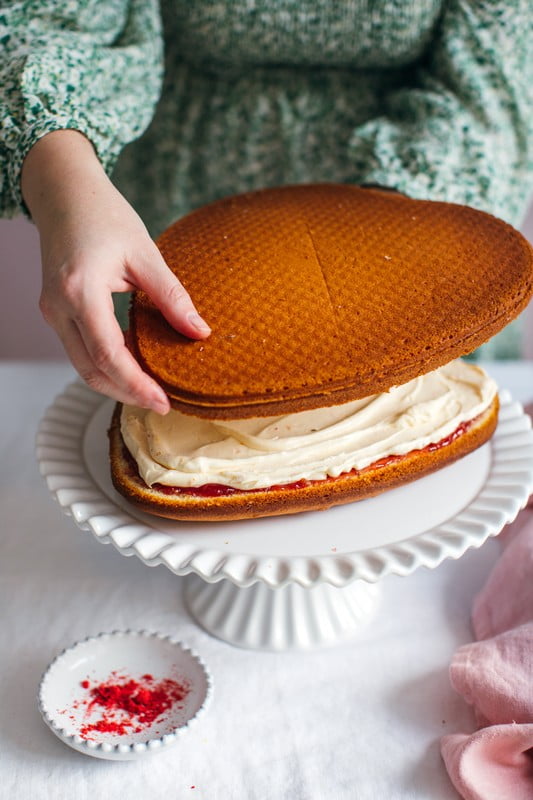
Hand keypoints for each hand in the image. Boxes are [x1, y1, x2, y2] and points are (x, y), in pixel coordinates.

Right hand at [22, 130, 209, 413]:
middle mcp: (58, 307)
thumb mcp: (144, 253)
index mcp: (80, 291)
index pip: (108, 354)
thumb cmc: (103, 215)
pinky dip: (106, 364)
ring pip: (82, 365)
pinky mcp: (56, 311)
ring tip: (152, 390)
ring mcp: (52, 311)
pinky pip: (80, 349)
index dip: (136, 384)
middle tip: (162, 404)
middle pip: (91, 370)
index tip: (164, 401)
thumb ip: (172, 296)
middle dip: (126, 393)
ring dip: (116, 382)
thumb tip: (201, 332)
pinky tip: (134, 365)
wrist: (64, 192)